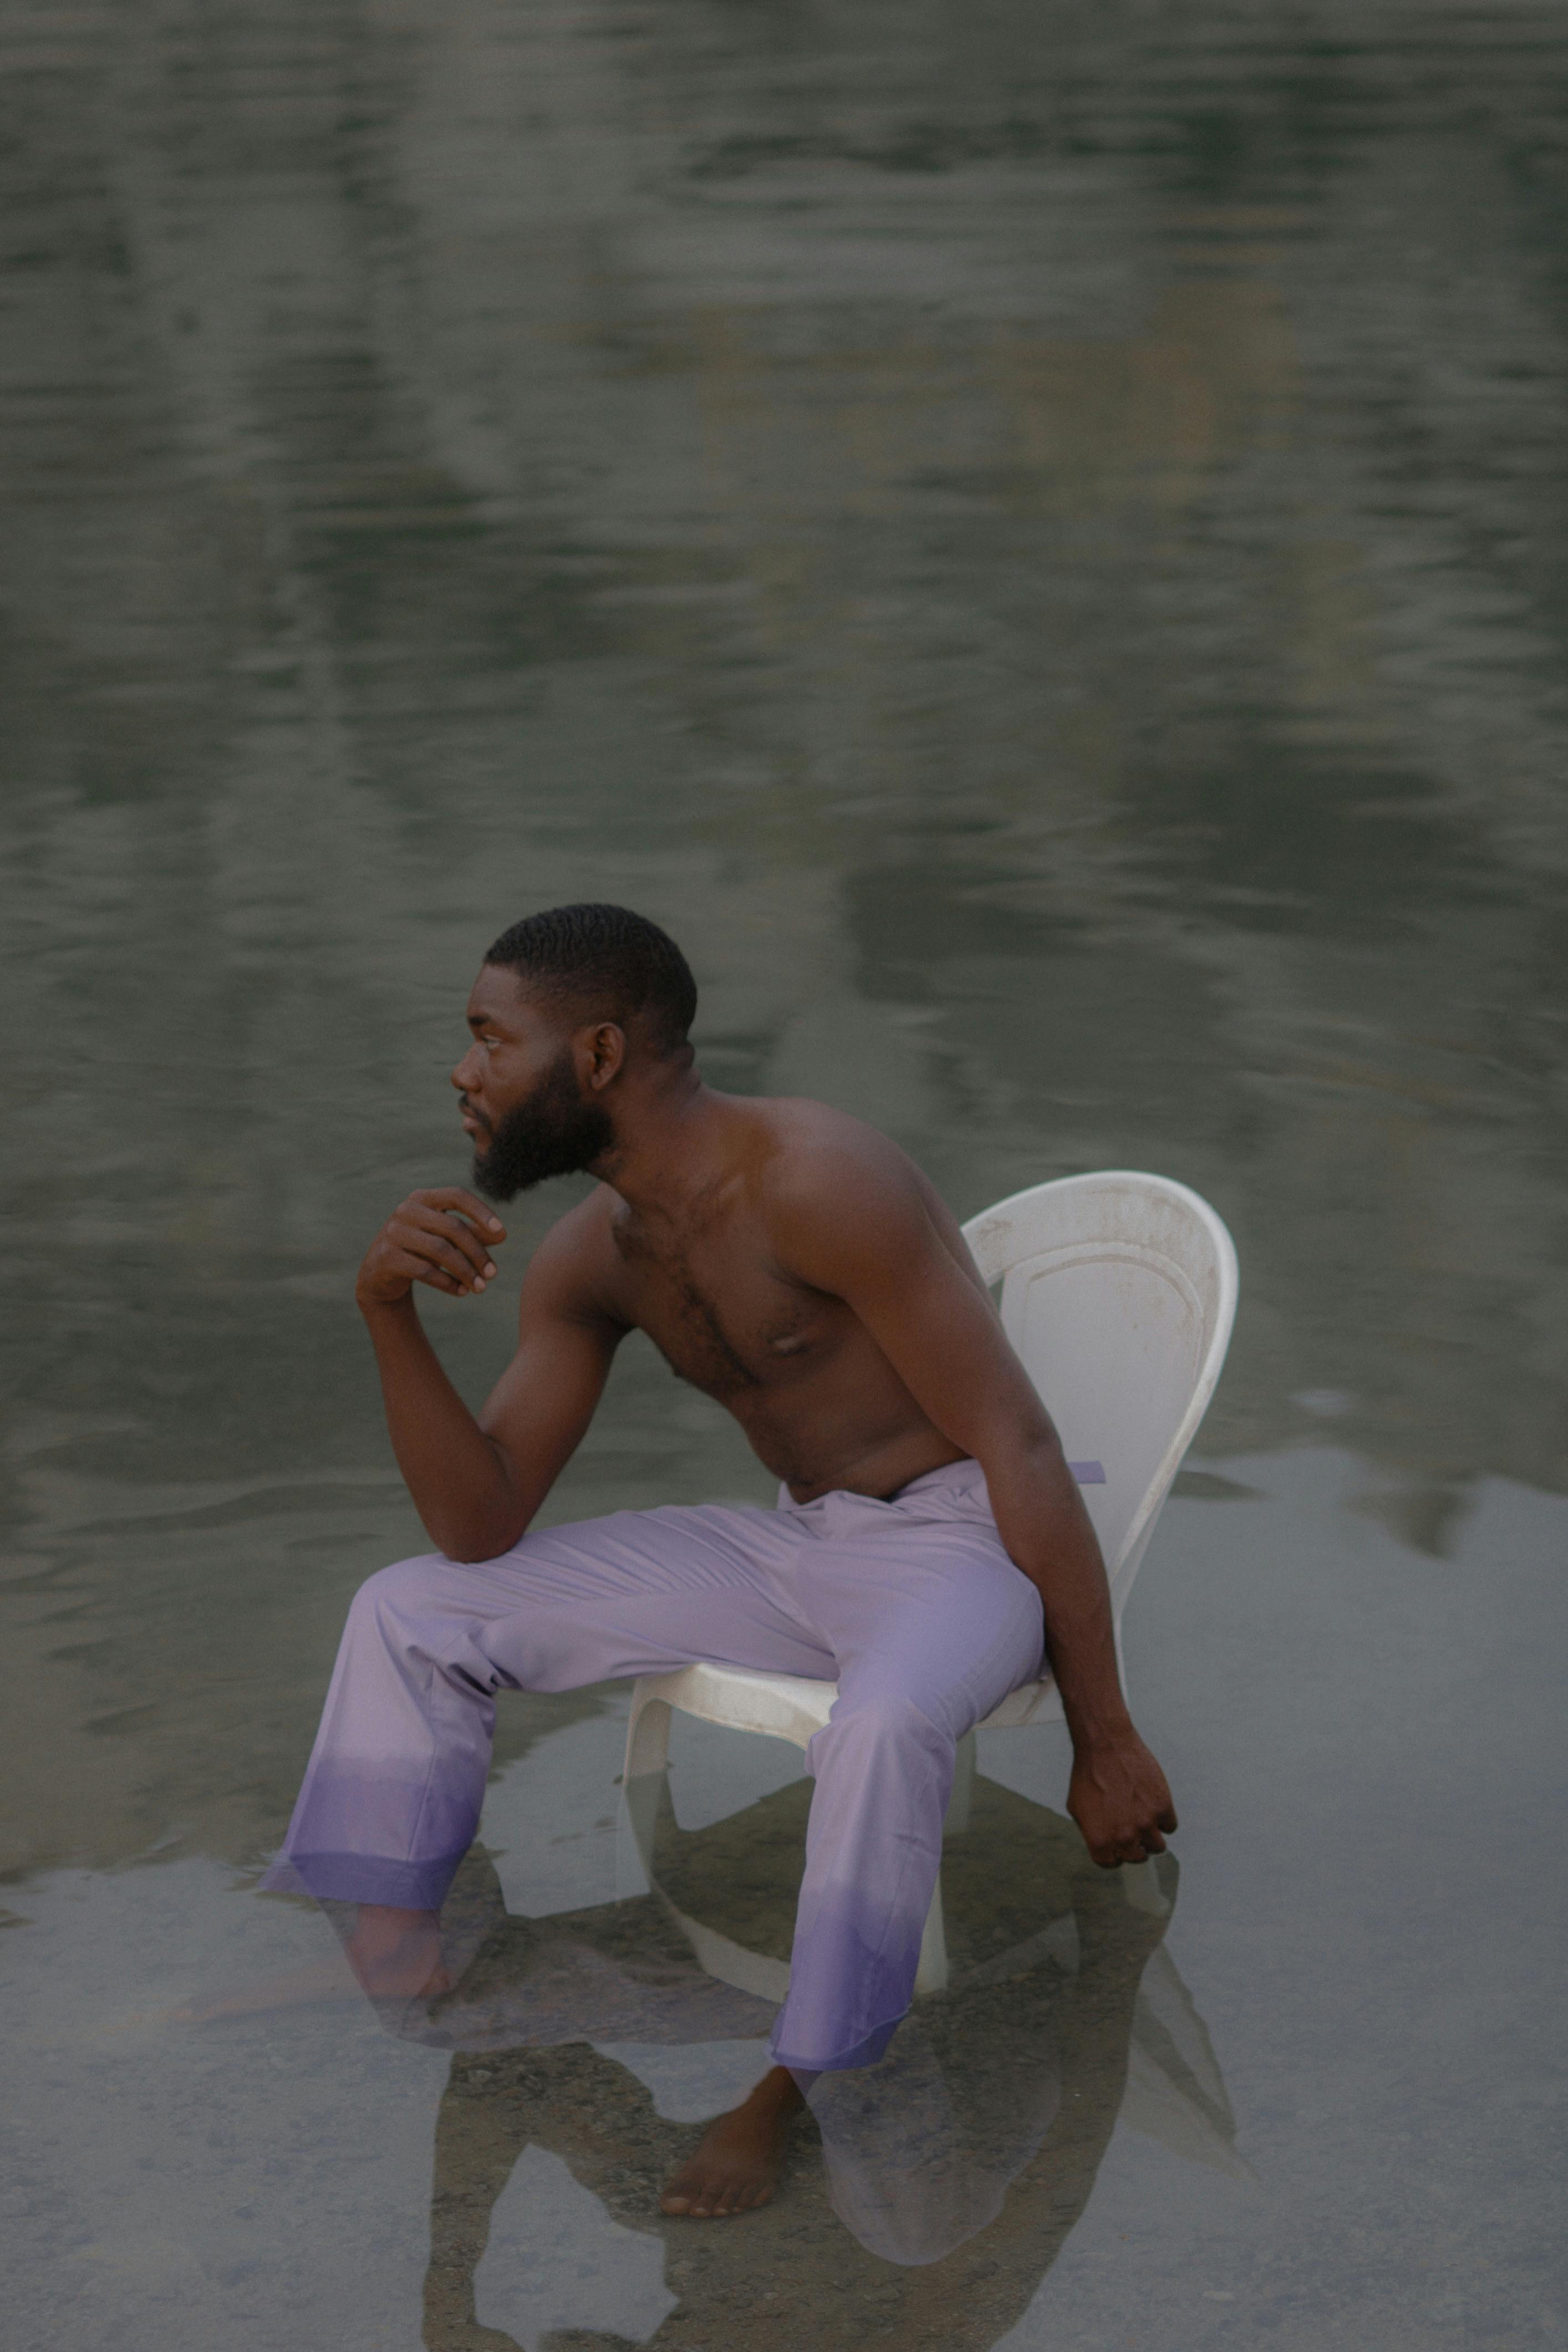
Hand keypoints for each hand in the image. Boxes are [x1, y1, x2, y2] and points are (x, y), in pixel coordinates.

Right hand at [355, 1188, 507, 1306]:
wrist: (380, 1274)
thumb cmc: (420, 1251)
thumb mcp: (446, 1240)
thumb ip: (473, 1234)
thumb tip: (502, 1234)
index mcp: (422, 1198)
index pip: (457, 1195)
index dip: (481, 1211)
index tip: (502, 1232)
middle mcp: (406, 1210)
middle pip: (453, 1227)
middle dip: (478, 1253)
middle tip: (494, 1274)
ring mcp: (393, 1232)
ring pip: (440, 1250)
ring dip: (466, 1271)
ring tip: (481, 1288)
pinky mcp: (386, 1257)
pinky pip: (425, 1270)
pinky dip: (447, 1283)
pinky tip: (461, 1292)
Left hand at [1067, 1731, 1177, 1867]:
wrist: (1105, 1745)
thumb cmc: (1088, 1774)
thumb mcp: (1077, 1808)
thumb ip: (1092, 1832)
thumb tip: (1105, 1845)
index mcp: (1100, 1842)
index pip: (1112, 1863)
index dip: (1115, 1853)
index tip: (1118, 1842)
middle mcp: (1124, 1838)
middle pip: (1138, 1858)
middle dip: (1136, 1846)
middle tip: (1133, 1829)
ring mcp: (1145, 1824)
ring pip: (1158, 1846)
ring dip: (1152, 1835)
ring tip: (1144, 1817)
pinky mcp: (1163, 1807)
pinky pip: (1170, 1825)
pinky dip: (1164, 1818)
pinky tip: (1153, 1803)